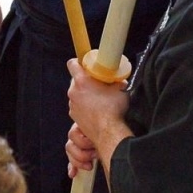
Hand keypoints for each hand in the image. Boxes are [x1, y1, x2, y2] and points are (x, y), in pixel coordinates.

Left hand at [66, 58, 132, 177]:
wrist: (108, 131)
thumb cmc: (113, 109)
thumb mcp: (120, 88)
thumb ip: (115, 80)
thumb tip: (117, 79)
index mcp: (82, 81)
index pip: (72, 64)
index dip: (78, 62)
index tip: (85, 63)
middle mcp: (73, 91)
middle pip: (76, 80)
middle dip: (86, 80)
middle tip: (97, 83)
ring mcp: (72, 104)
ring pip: (77, 94)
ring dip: (85, 94)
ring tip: (99, 98)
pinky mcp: (74, 115)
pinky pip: (78, 106)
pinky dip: (84, 105)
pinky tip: (96, 109)